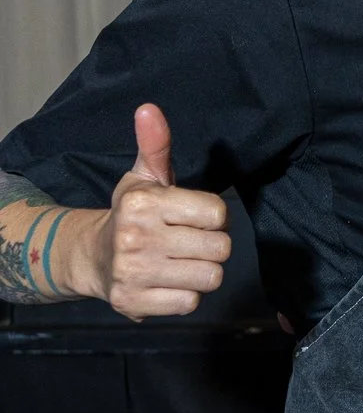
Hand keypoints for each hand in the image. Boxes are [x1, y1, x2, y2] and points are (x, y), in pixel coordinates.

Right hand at [60, 105, 230, 319]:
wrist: (92, 257)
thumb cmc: (132, 214)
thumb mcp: (143, 177)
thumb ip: (155, 144)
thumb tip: (149, 109)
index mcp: (144, 203)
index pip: (218, 214)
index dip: (213, 217)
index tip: (193, 217)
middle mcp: (136, 238)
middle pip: (220, 248)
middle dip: (211, 246)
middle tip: (188, 241)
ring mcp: (134, 273)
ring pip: (210, 277)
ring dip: (201, 271)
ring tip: (180, 261)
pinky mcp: (134, 303)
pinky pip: (190, 303)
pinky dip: (185, 295)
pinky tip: (168, 281)